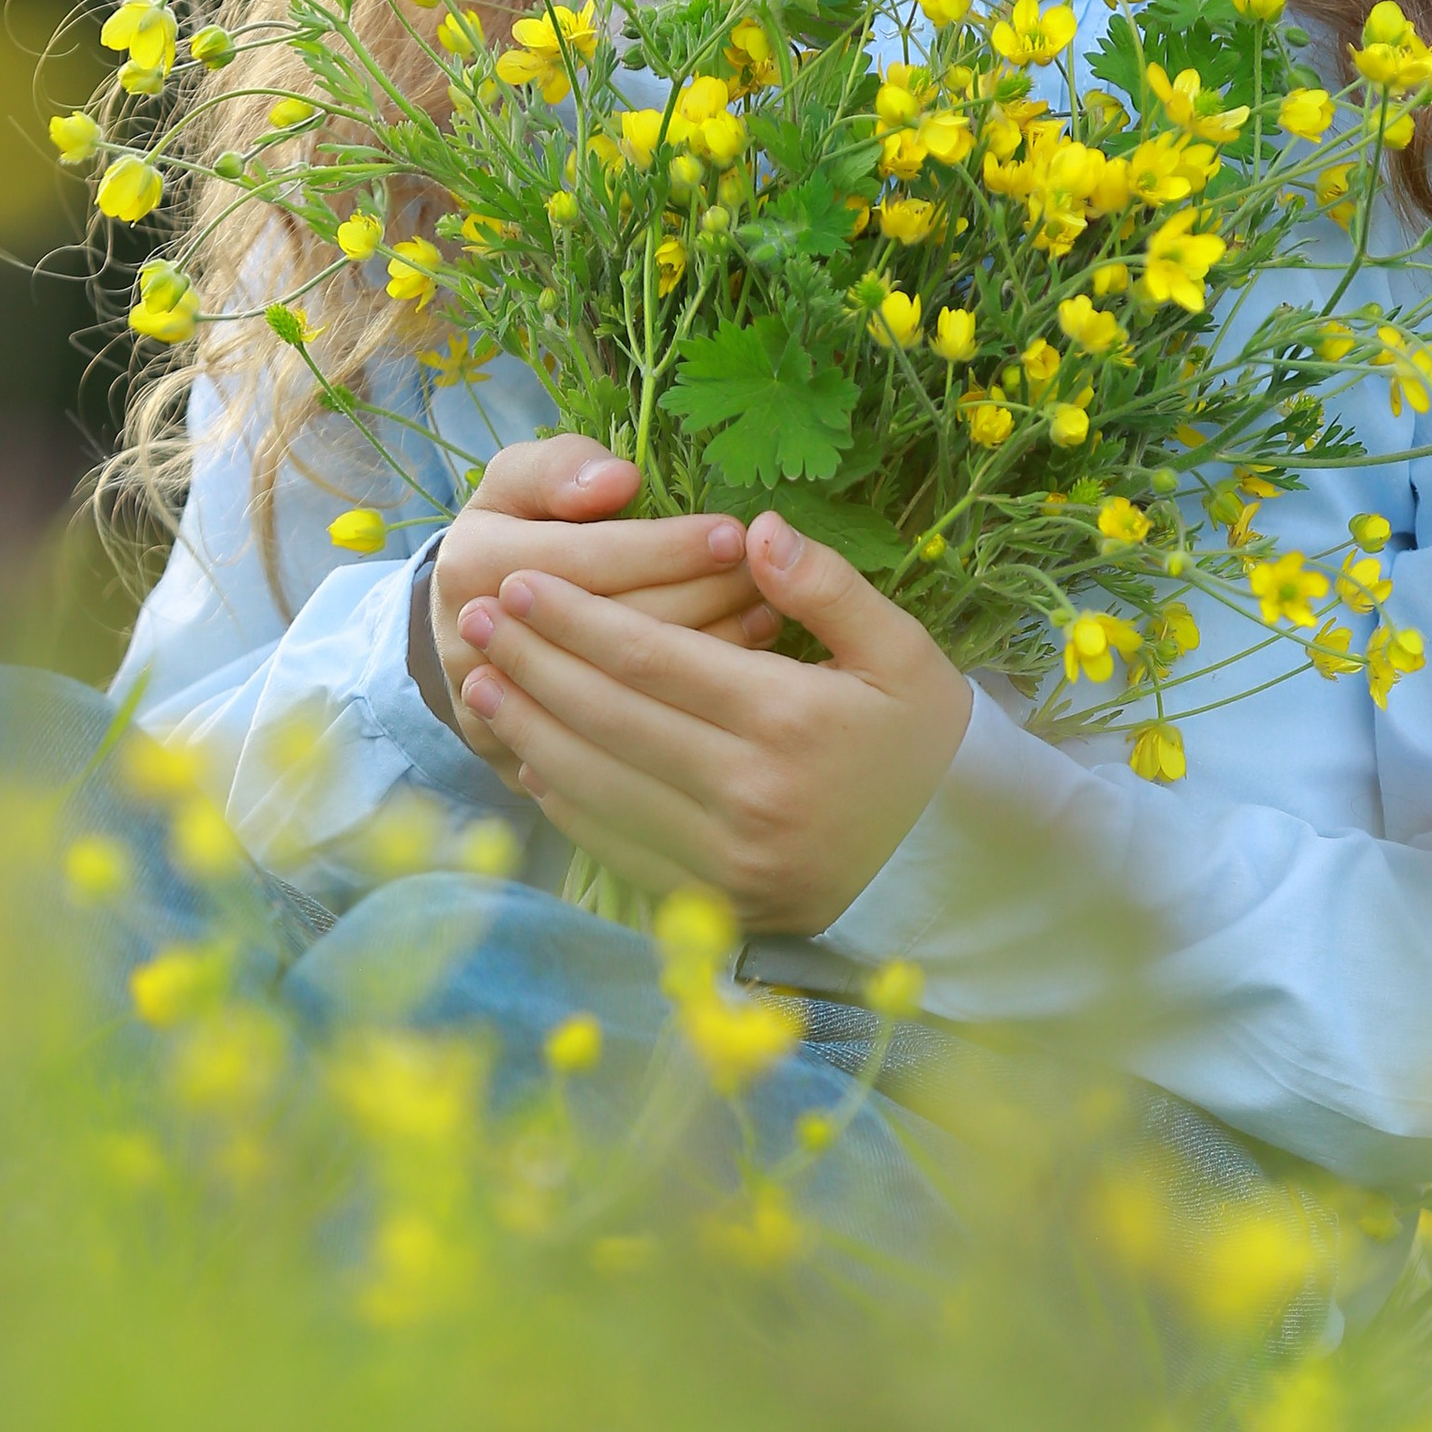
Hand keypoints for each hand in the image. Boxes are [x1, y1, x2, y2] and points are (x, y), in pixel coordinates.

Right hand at [431, 437, 777, 775]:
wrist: (466, 635)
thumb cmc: (515, 537)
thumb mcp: (518, 484)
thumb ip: (560, 468)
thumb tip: (621, 482)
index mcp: (473, 564)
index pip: (587, 560)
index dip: (665, 547)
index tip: (732, 534)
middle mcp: (478, 640)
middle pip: (610, 628)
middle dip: (700, 597)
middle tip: (762, 579)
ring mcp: (502, 707)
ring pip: (626, 689)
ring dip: (708, 650)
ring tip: (763, 615)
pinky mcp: (532, 755)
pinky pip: (621, 738)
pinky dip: (689, 703)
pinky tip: (738, 671)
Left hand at [454, 509, 972, 933]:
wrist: (956, 862)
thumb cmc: (926, 741)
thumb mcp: (903, 651)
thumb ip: (826, 587)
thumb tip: (753, 529)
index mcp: (791, 718)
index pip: (651, 658)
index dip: (575, 617)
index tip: (521, 583)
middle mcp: (751, 791)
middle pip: (610, 717)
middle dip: (533, 663)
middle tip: (476, 619)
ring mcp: (730, 856)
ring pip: (601, 783)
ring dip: (530, 730)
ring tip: (479, 683)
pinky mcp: (719, 901)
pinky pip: (621, 846)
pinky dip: (569, 803)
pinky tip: (533, 760)